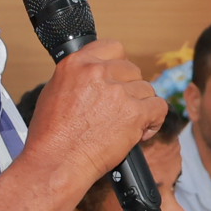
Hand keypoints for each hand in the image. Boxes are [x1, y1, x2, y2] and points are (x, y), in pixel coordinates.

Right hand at [25, 40, 166, 199]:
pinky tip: (140, 132)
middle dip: (129, 90)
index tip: (118, 79)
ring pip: (146, 89)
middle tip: (118, 111)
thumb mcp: (55, 92)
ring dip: (140, 107)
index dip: (119, 66)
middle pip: (132, 70)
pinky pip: (159, 107)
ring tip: (125, 125)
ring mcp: (118, 91)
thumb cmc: (51, 137)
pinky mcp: (134, 112)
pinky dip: (153, 120)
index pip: (113, 48)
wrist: (57, 162)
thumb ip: (79, 78)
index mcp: (76, 63)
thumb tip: (97, 78)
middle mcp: (98, 72)